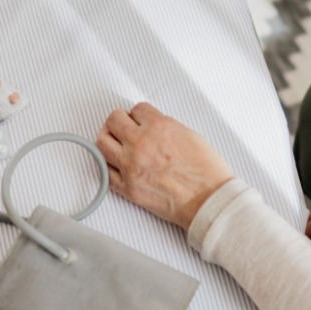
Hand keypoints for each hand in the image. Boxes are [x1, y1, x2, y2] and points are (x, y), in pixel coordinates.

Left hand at [93, 102, 234, 229]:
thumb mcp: (189, 135)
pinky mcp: (127, 187)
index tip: (140, 120)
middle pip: (113, 120)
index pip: (136, 109)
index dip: (139, 115)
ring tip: (116, 144)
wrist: (208, 200)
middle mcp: (141, 143)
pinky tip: (117, 165)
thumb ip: (165, 128)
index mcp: (159, 127)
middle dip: (120, 122)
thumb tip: (151, 128)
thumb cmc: (206, 172)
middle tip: (124, 127)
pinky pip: (105, 171)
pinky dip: (110, 166)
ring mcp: (130, 166)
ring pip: (102, 143)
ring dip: (109, 140)